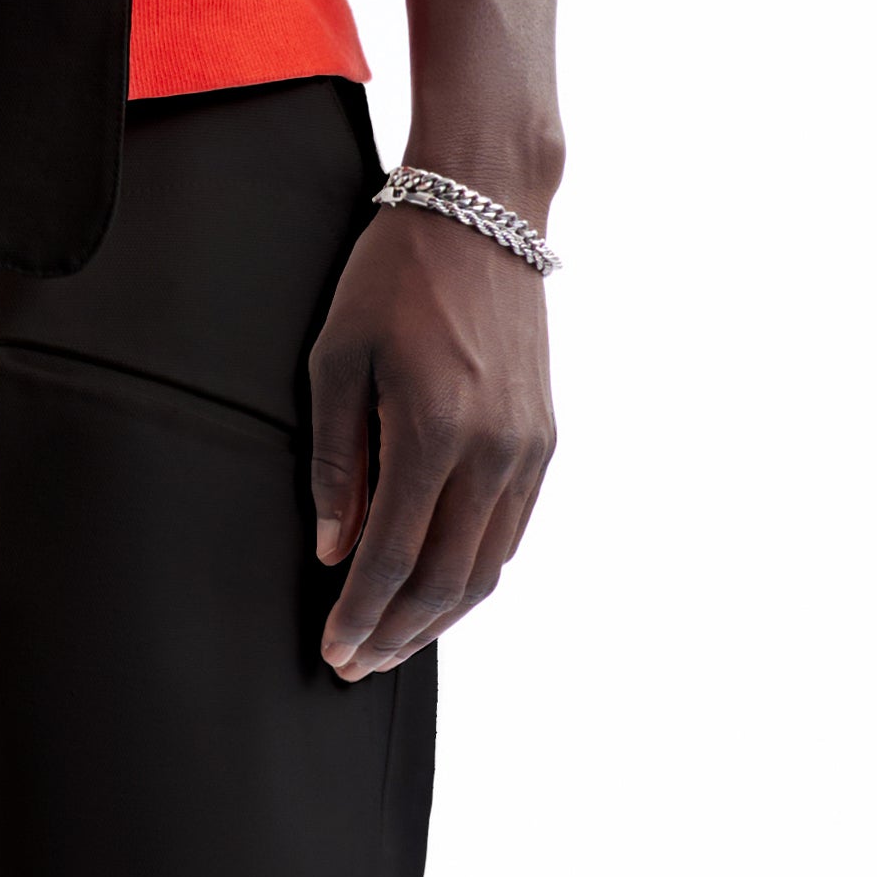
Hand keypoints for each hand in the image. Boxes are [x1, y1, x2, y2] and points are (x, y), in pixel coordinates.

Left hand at [307, 202, 555, 683]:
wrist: (484, 210)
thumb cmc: (394, 276)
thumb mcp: (336, 361)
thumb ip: (336, 466)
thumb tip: (334, 552)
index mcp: (433, 434)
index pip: (391, 559)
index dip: (359, 617)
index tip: (333, 653)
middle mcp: (492, 452)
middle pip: (444, 582)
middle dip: (395, 634)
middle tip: (354, 666)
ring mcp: (527, 449)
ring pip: (485, 569)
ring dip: (435, 618)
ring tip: (390, 643)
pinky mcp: (543, 440)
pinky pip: (509, 534)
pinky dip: (472, 576)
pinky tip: (436, 592)